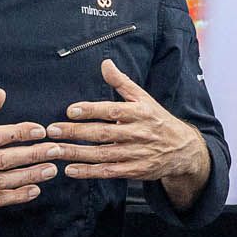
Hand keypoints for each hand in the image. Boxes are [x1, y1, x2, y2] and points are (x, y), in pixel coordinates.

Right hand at [0, 89, 57, 208]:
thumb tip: (1, 94)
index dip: (18, 133)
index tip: (40, 130)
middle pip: (1, 159)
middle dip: (31, 155)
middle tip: (55, 150)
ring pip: (0, 181)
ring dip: (28, 176)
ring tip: (50, 170)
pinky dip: (14, 196)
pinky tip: (33, 190)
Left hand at [48, 59, 208, 183]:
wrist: (183, 150)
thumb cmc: (158, 121)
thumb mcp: (144, 99)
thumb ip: (122, 83)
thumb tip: (105, 63)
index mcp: (140, 113)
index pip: (113, 110)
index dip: (91, 110)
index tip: (71, 110)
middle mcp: (138, 134)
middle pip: (103, 133)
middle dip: (76, 132)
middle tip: (53, 130)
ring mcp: (136, 154)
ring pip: (102, 154)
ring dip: (76, 153)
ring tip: (55, 150)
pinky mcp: (134, 171)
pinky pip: (108, 172)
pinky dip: (89, 172)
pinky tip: (71, 170)